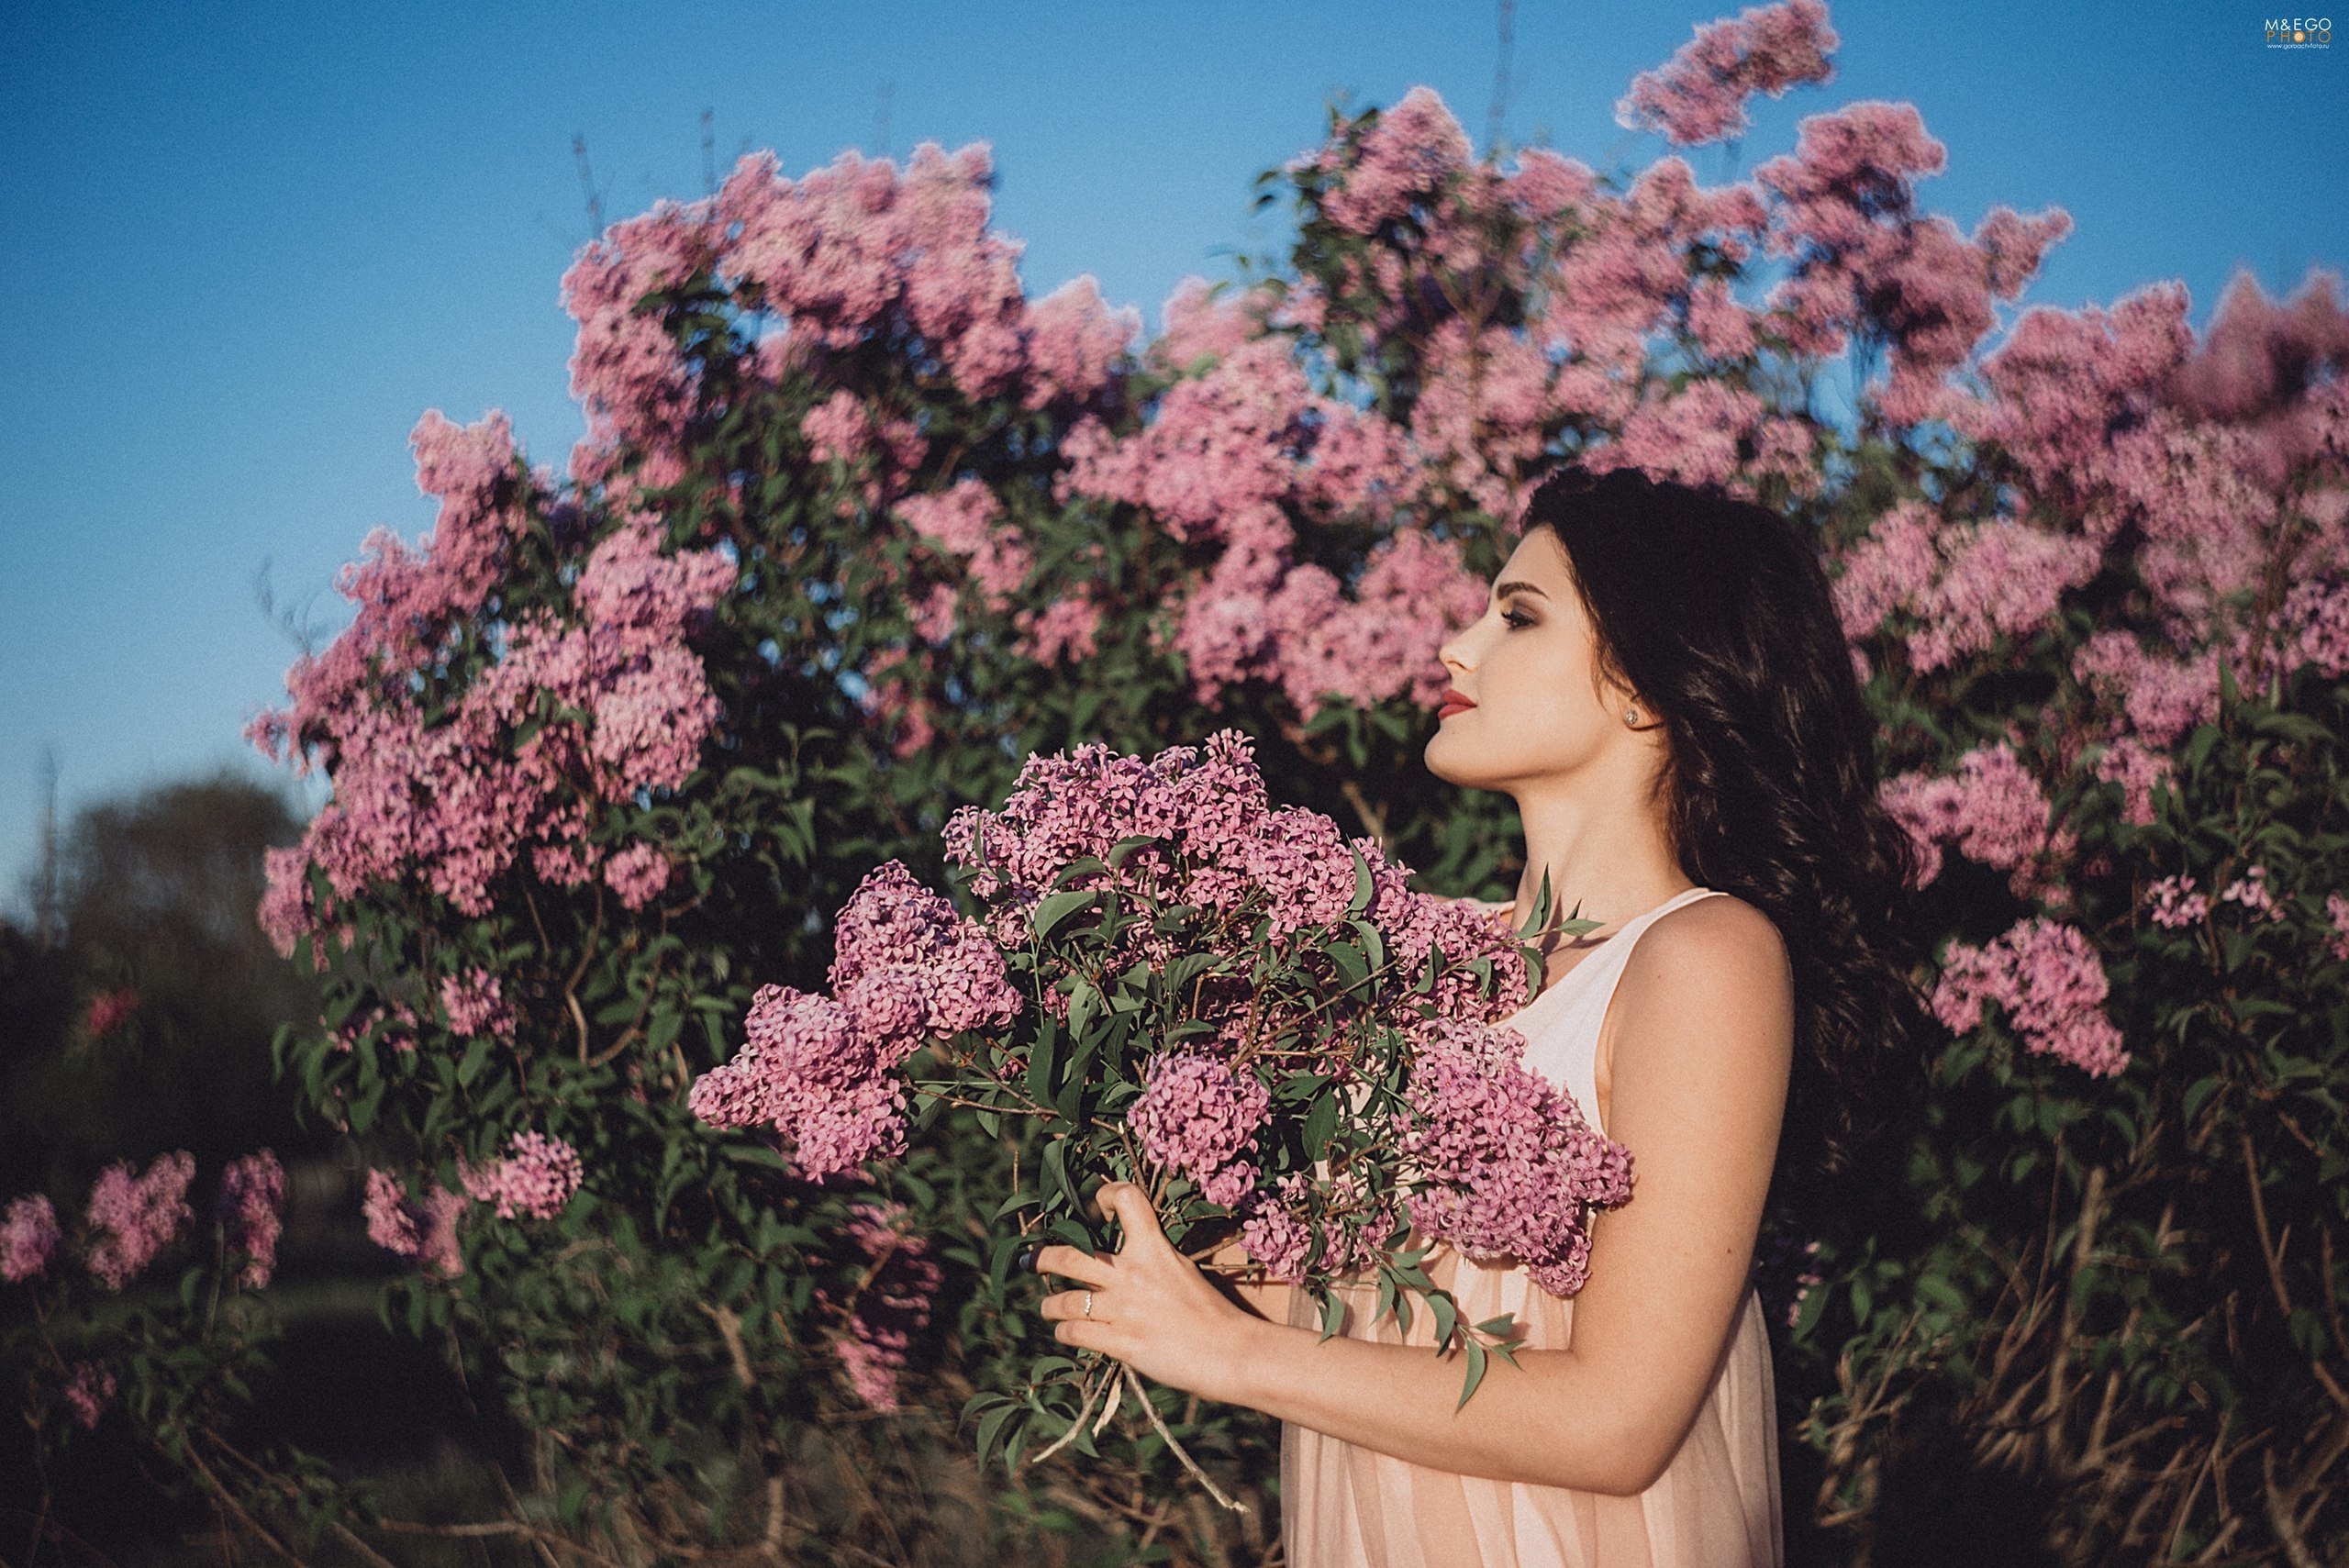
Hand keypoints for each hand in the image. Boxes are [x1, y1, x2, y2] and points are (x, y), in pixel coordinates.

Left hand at [1034, 1182, 1260, 1406]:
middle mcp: (1133, 1274)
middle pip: (1070, 1256)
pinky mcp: (1121, 1342)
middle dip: (1043, 1257)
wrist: (1230, 1352)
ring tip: (1047, 1306)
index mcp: (1154, 1249)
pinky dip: (1063, 1331)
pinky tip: (1064, 1331)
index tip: (1093, 1203)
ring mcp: (1124, 1309)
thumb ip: (1153, 1260)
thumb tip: (1121, 1260)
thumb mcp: (1184, 1270)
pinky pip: (1075, 1332)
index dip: (1104, 1194)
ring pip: (1064, 1300)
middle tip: (1033, 1260)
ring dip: (1049, 1303)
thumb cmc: (1214, 1313)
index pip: (1126, 1199)